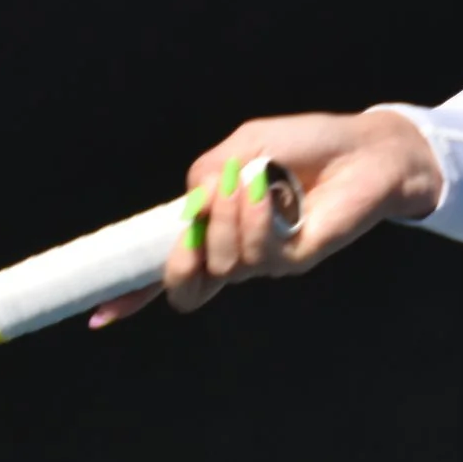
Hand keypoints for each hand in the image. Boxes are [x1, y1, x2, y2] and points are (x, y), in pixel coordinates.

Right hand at [86, 109, 443, 325]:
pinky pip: (256, 251)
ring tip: (253, 176)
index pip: (171, 269)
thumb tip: (189, 211)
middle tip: (206, 205)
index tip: (99, 316)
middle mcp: (237, 252)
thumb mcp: (238, 148)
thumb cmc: (303, 145)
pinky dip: (252, 213)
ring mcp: (266, 260)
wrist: (363, 148)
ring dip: (226, 212)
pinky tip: (265, 186)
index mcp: (216, 227)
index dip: (133, 294)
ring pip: (220, 262)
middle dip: (181, 253)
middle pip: (186, 286)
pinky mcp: (295, 258)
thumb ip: (203, 176)